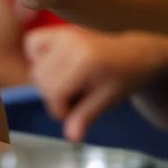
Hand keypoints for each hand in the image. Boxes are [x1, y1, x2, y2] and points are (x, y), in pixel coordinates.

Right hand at [25, 26, 164, 140]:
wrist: (136, 55)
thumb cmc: (124, 79)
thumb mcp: (108, 100)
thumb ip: (86, 116)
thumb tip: (71, 138)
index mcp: (86, 60)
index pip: (54, 91)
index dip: (60, 109)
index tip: (73, 114)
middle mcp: (71, 42)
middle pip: (41, 79)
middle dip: (53, 96)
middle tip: (74, 99)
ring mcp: (63, 32)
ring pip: (35, 66)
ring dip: (45, 80)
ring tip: (68, 83)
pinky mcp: (58, 29)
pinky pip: (31, 44)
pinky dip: (37, 57)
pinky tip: (54, 65)